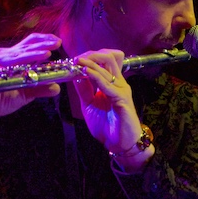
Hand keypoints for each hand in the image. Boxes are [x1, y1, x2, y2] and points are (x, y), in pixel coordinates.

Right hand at [0, 33, 61, 135]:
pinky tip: (6, 71)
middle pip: (23, 48)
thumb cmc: (0, 99)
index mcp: (12, 59)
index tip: (57, 41)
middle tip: (56, 44)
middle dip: (41, 46)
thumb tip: (56, 88)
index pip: (28, 44)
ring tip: (44, 55)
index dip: (42, 40)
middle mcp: (2, 56)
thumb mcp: (23, 94)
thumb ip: (38, 89)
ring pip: (11, 57)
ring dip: (28, 56)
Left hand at [73, 50, 150, 167]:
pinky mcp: (122, 99)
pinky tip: (85, 73)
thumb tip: (75, 75)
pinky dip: (96, 76)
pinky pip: (108, 85)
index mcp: (112, 83)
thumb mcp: (89, 105)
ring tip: (78, 61)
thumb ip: (84, 90)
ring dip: (91, 63)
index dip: (89, 57)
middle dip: (91, 55)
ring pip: (108, 67)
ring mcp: (121, 89)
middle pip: (108, 58)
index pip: (104, 61)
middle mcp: (118, 82)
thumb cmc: (106, 125)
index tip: (74, 59)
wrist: (119, 143)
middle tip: (76, 58)